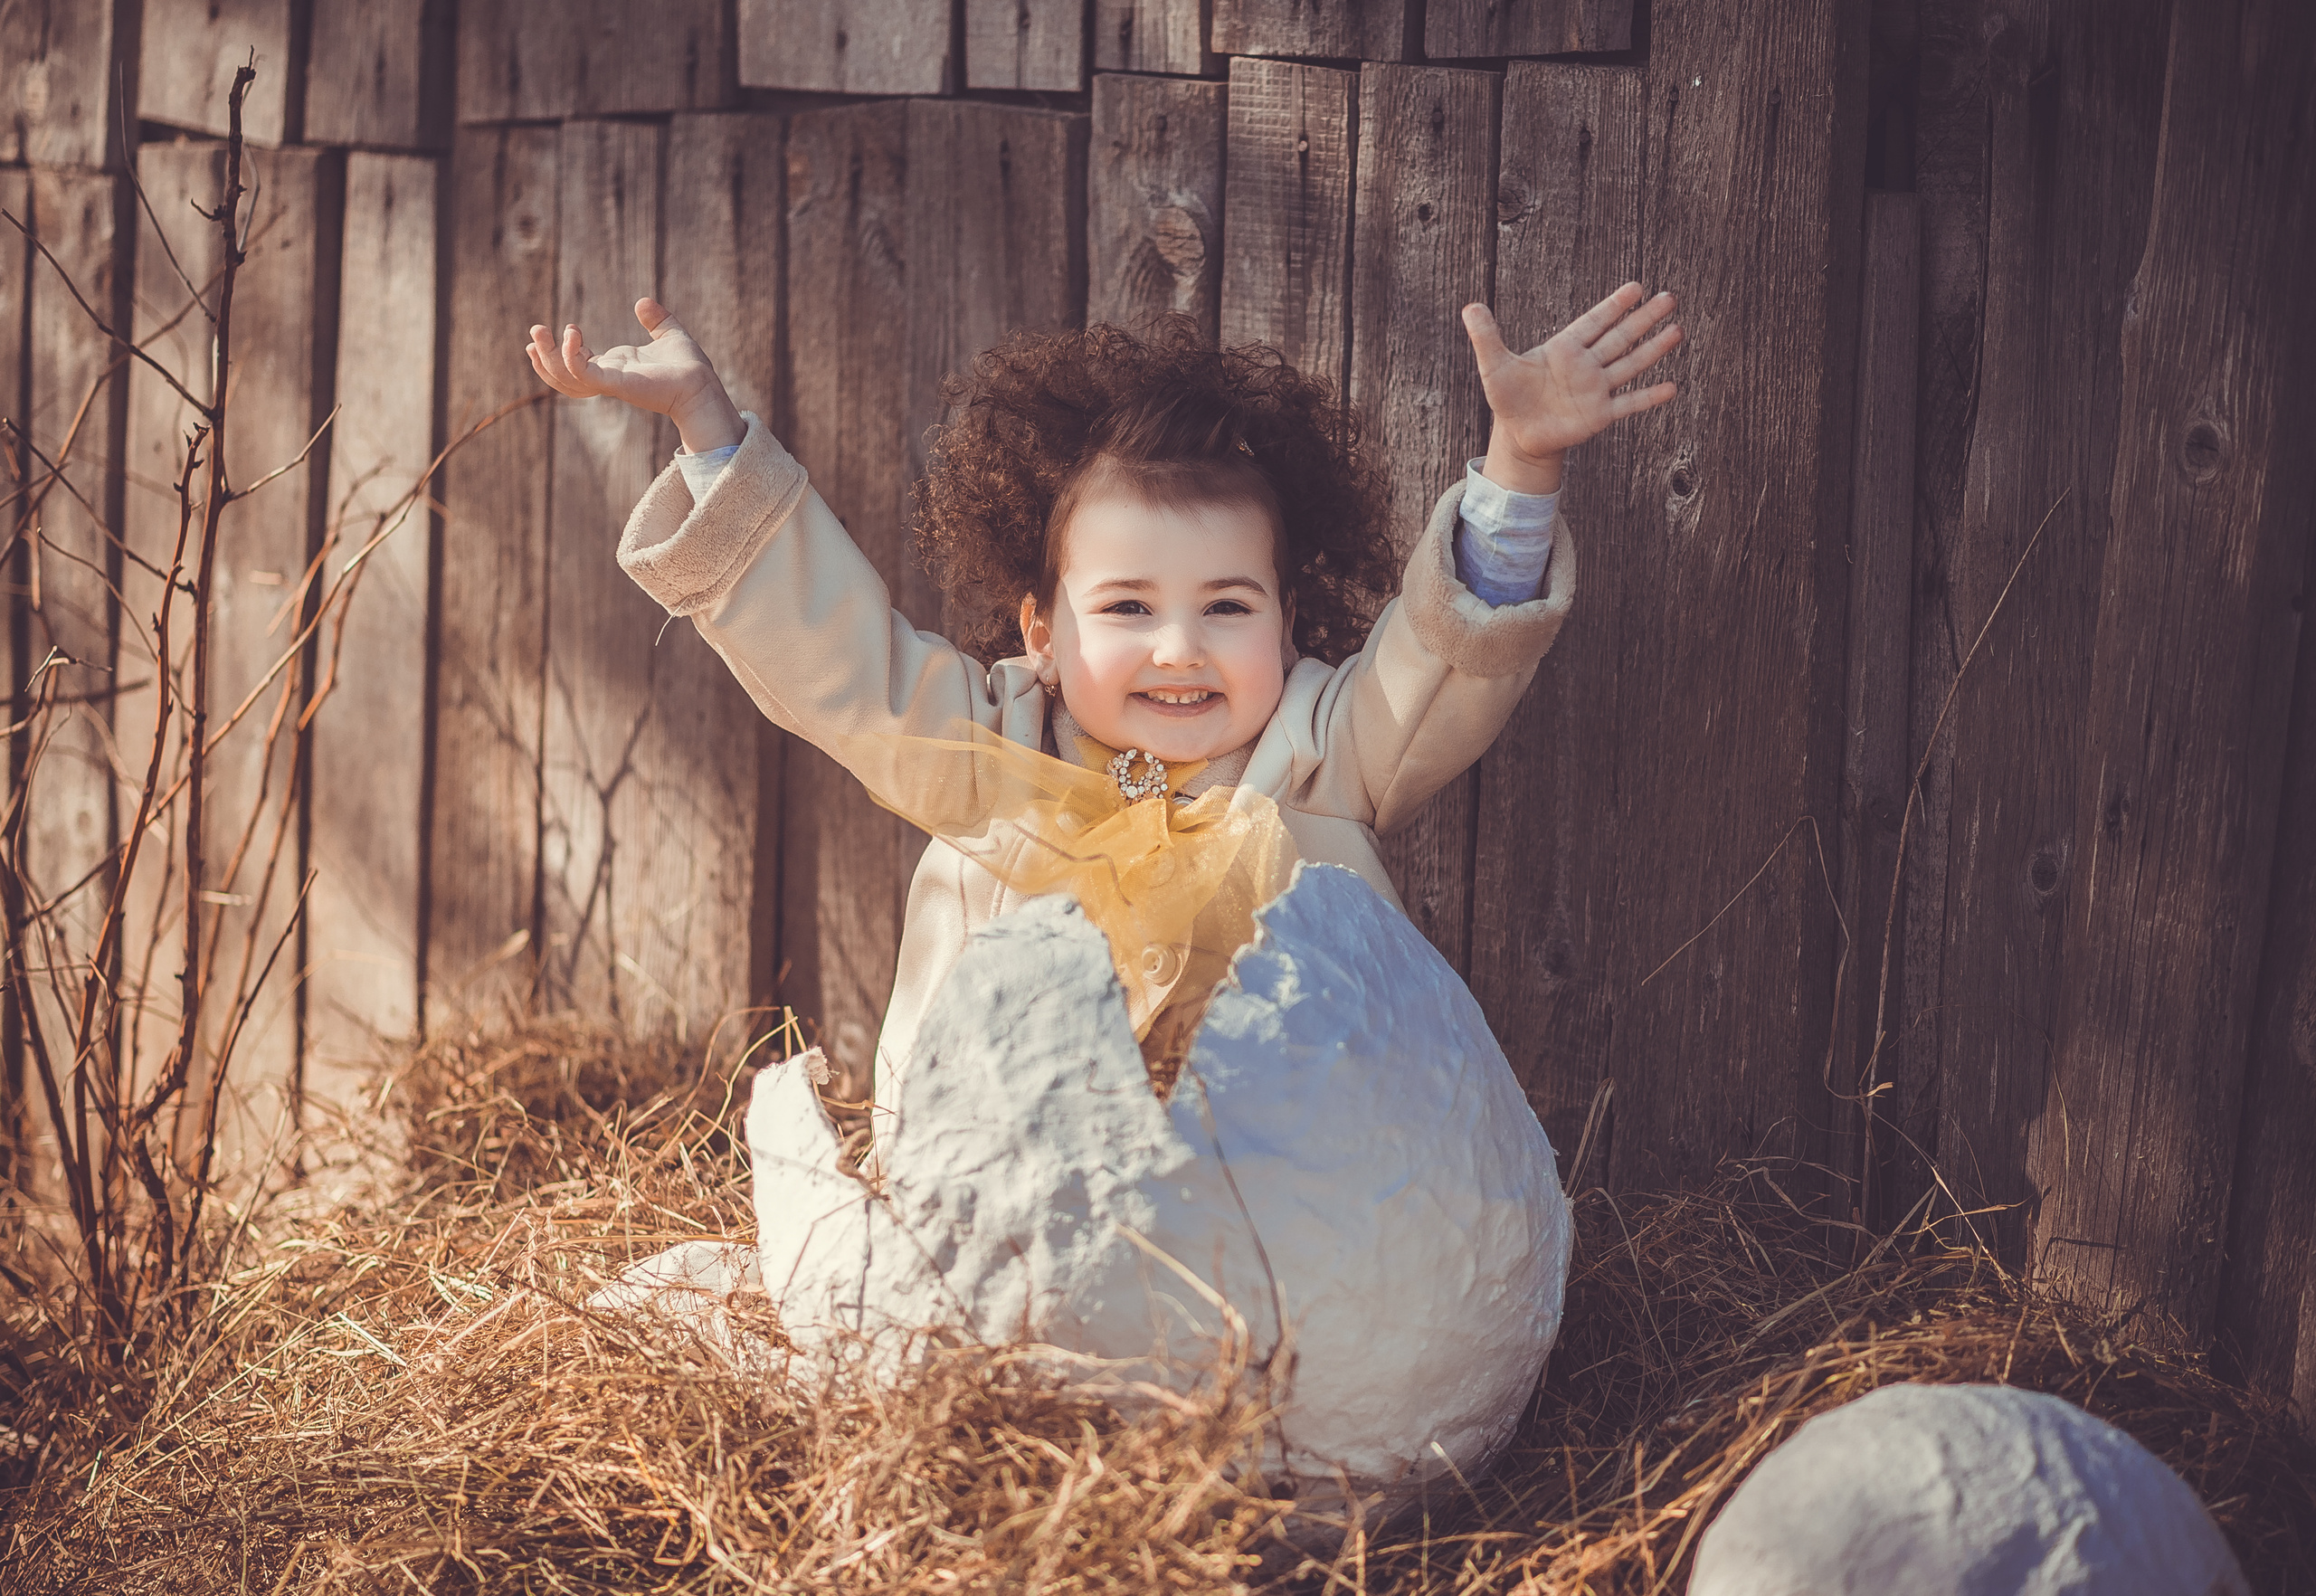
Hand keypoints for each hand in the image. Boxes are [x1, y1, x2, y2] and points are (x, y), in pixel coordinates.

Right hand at [525, 296, 744, 452]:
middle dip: (544, 356)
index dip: (561, 350)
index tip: (555, 331)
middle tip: (535, 332)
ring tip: (539, 333)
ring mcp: (610, 381)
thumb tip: (642, 302)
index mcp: (616, 367)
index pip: (577, 364)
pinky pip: (583, 374)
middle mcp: (608, 376)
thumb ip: (656, 319)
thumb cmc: (689, 367)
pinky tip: (571, 335)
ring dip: (548, 357)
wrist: (702, 385)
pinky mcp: (616, 384)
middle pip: (564, 374)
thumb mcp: (670, 334)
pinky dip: (571, 357)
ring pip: (566, 377)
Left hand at [1462, 283, 1680, 493]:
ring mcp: (1596, 389)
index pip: (1594, 321)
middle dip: (1644, 318)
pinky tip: (1671, 388)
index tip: (1636, 287)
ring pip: (1630, 365)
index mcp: (1565, 348)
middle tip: (1669, 297)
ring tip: (1678, 331)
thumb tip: (1469, 307)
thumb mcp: (1494, 365)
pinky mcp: (1599, 415)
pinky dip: (1648, 397)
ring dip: (1653, 350)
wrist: (1518, 435)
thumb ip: (1486, 337)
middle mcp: (1586, 365)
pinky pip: (1628, 404)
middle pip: (1620, 337)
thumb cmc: (1508, 398)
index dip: (1614, 305)